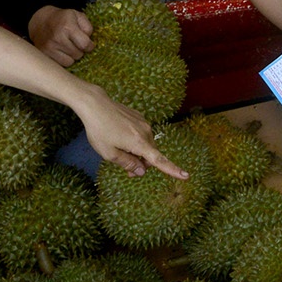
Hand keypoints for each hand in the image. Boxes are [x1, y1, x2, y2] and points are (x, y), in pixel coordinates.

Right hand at [29, 6, 94, 66]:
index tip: (88, 45)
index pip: (85, 44)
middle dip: (80, 50)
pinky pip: (60, 65)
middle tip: (75, 44)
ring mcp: (49, 48)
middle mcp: (58, 38)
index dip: (90, 46)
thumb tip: (89, 42)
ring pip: (69, 62)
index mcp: (68, 27)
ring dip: (71, 57)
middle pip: (78, 54)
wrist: (41, 21)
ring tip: (68, 48)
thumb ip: (87, 27)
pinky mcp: (44, 55)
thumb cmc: (62, 18)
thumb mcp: (77, 15)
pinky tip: (61, 52)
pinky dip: (62, 60)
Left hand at [71, 86, 187, 178]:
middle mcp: (146, 132)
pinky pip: (141, 134)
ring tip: (119, 150)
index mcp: (139, 143)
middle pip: (151, 154)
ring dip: (138, 152)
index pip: (159, 160)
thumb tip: (142, 171)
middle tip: (127, 171)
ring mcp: (143, 123)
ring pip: (146, 144)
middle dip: (142, 164)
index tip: (186, 176)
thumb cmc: (100, 131)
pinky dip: (135, 141)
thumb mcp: (109, 153)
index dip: (172, 170)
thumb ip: (127, 164)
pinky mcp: (139, 117)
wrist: (96, 105)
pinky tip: (119, 137)